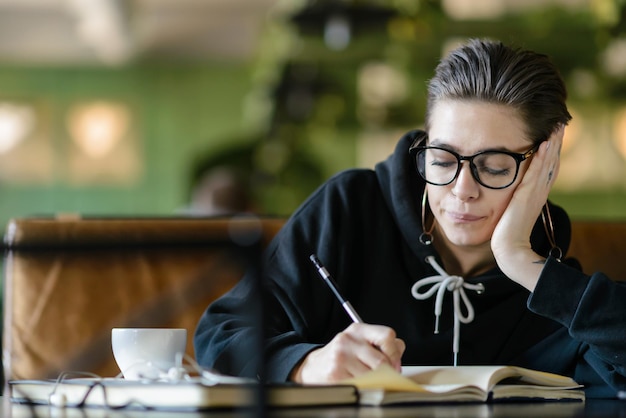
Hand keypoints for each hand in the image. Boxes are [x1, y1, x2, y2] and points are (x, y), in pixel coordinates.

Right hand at [290, 323, 404, 383]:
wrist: (313, 367)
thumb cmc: (341, 355)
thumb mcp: (359, 342)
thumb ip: (381, 344)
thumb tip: (398, 353)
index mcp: (357, 330)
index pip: (387, 336)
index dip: (395, 352)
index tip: (395, 363)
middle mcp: (348, 340)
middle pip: (381, 360)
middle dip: (387, 372)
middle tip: (385, 376)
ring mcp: (340, 357)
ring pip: (373, 375)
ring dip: (375, 381)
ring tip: (368, 378)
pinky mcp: (336, 374)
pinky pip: (361, 384)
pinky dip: (364, 387)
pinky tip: (357, 382)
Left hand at [491, 126, 563, 290]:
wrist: (509, 249)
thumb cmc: (507, 231)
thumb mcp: (511, 208)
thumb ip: (515, 197)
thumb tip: (510, 189)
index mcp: (536, 193)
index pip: (547, 167)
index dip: (551, 150)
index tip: (553, 133)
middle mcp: (539, 192)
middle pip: (551, 162)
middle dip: (555, 143)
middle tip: (561, 124)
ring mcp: (534, 194)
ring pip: (547, 165)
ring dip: (552, 145)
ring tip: (557, 128)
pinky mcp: (526, 197)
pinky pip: (535, 174)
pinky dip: (540, 159)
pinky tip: (543, 146)